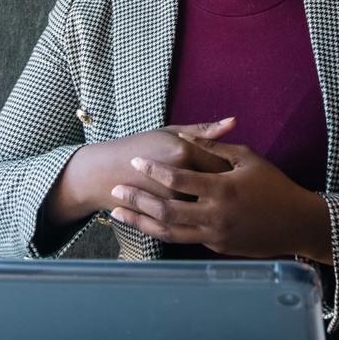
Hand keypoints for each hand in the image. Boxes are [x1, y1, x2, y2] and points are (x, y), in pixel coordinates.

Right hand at [43, 118, 235, 227]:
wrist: (104, 174)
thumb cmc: (140, 147)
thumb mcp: (169, 133)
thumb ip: (203, 131)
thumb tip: (234, 121)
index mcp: (183, 151)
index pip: (223, 162)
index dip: (231, 167)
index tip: (233, 168)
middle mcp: (180, 176)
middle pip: (219, 185)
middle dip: (226, 187)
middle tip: (227, 185)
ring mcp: (172, 200)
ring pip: (208, 205)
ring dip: (215, 203)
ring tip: (213, 196)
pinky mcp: (166, 217)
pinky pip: (194, 218)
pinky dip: (201, 214)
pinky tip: (197, 207)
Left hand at [108, 137, 331, 261]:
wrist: (297, 223)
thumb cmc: (274, 186)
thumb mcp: (248, 160)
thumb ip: (215, 148)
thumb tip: (187, 137)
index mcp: (222, 189)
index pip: (178, 179)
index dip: (154, 169)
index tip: (135, 160)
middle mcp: (215, 216)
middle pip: (165, 209)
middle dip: (137, 199)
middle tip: (114, 189)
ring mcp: (215, 235)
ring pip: (169, 231)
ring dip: (141, 221)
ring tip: (118, 213)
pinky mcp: (217, 248)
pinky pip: (183, 239)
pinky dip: (161, 232)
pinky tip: (145, 223)